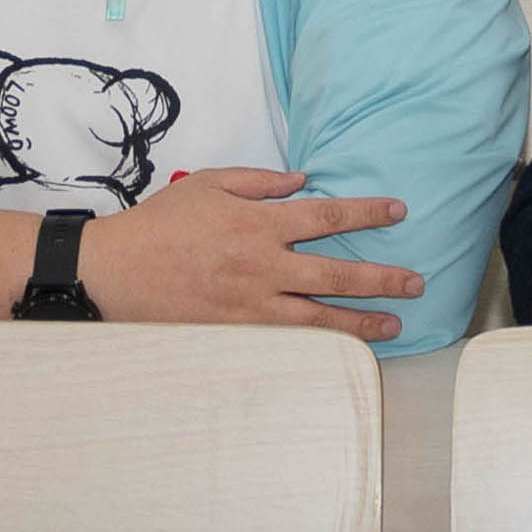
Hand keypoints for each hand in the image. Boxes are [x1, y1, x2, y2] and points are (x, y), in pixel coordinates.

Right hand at [79, 166, 422, 339]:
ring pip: (319, 317)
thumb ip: (261, 181)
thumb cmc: (161, 223)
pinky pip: (288, 340)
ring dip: (361, 322)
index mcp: (259, 222)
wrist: (115, 270)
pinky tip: (342, 350)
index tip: (399, 212)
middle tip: (417, 283)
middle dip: (382, 278)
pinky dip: (319, 345)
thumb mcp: (210, 183)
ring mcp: (251, 304)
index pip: (328, 217)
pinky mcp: (237, 331)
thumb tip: (303, 181)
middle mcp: (263, 265)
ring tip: (394, 325)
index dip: (368, 214)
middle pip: (336, 273)